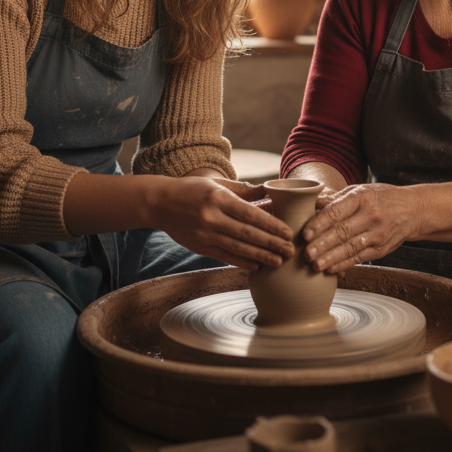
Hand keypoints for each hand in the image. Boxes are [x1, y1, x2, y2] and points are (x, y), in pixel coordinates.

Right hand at [146, 176, 292, 270]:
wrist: (160, 203)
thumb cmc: (192, 190)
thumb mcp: (217, 184)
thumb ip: (243, 190)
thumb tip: (270, 192)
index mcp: (219, 198)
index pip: (251, 215)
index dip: (272, 225)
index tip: (288, 232)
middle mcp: (212, 218)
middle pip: (248, 234)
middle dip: (272, 244)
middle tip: (291, 250)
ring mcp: (205, 235)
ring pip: (238, 248)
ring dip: (261, 256)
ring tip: (279, 262)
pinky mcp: (200, 247)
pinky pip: (225, 256)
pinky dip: (242, 262)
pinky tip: (257, 266)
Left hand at [301, 183, 418, 274]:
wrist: (413, 210)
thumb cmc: (381, 198)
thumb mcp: (361, 190)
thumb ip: (336, 198)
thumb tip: (310, 202)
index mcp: (362, 197)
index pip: (337, 211)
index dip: (320, 223)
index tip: (305, 233)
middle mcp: (371, 215)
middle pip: (343, 231)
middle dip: (322, 244)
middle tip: (306, 253)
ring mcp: (378, 234)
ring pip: (351, 247)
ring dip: (332, 258)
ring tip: (315, 265)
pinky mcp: (381, 249)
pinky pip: (360, 258)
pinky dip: (344, 264)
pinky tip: (331, 268)